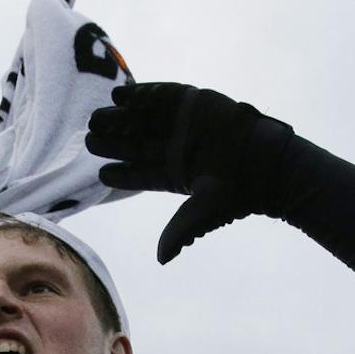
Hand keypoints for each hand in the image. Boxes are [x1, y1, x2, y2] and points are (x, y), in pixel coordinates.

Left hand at [86, 82, 295, 263]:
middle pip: (137, 145)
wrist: (264, 162)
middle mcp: (177, 148)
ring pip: (144, 120)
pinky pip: (164, 95)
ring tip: (97, 117)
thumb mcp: (201, 213)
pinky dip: (143, 94)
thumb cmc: (236, 191)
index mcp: (176, 174)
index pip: (141, 175)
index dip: (120, 174)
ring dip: (121, 118)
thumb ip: (178, 232)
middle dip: (113, 143)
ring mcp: (185, 123)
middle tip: (90, 139)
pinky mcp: (195, 101)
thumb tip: (162, 259)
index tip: (101, 172)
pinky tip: (121, 96)